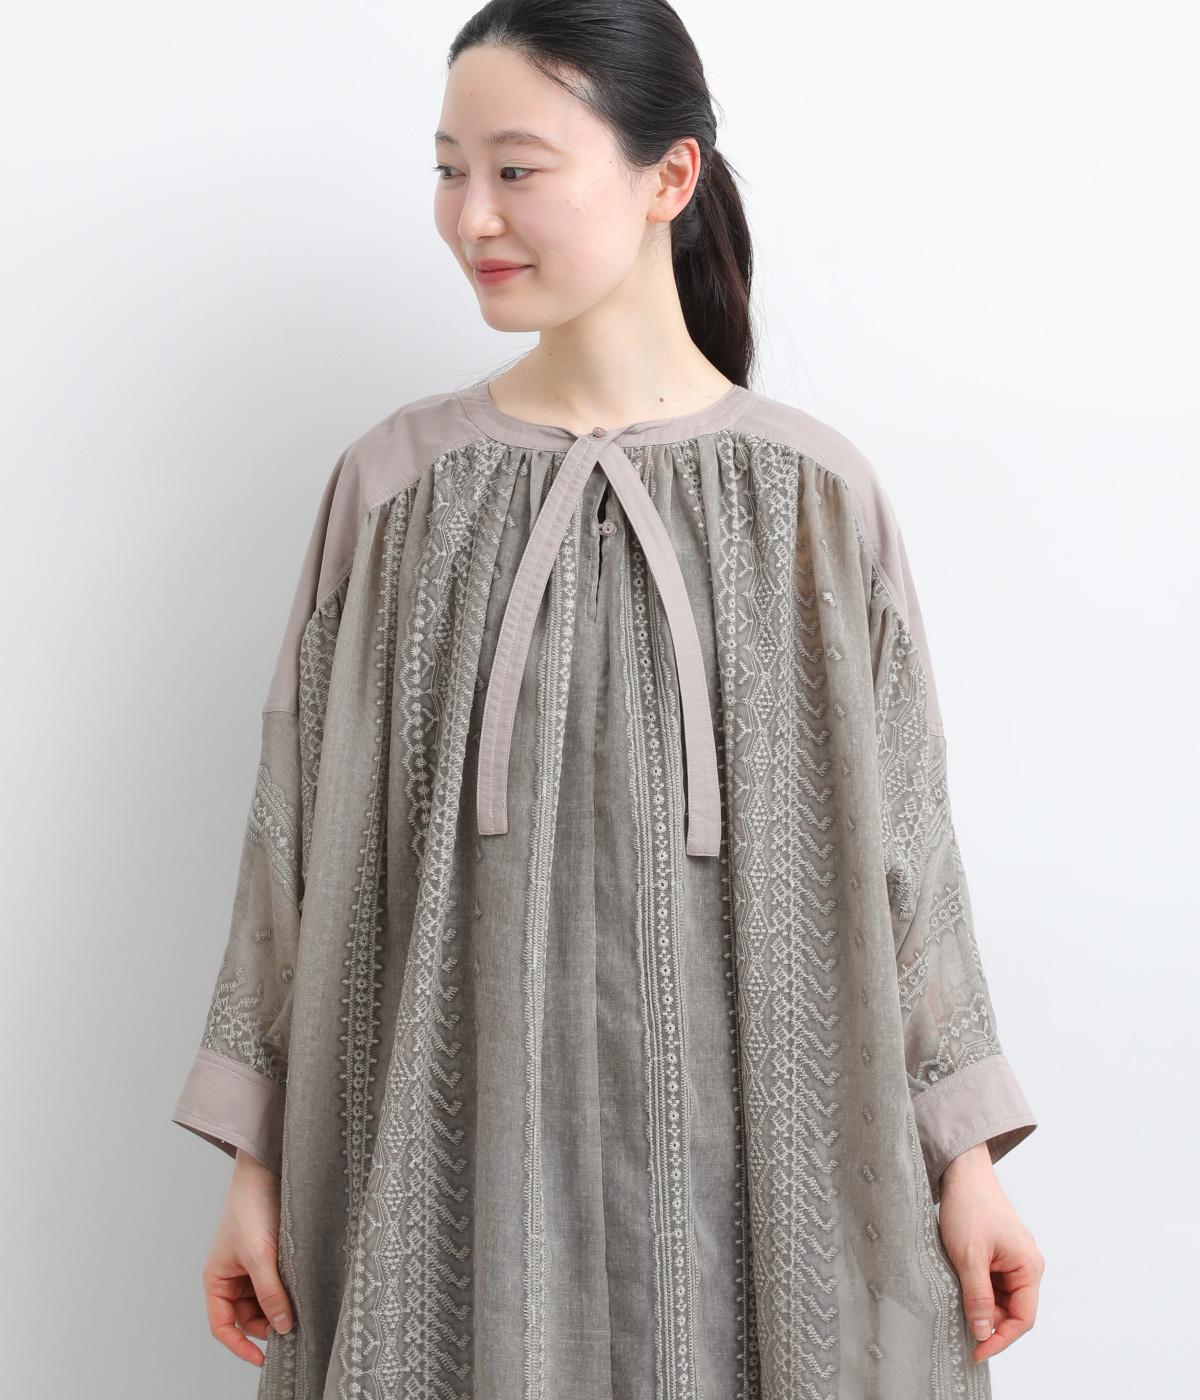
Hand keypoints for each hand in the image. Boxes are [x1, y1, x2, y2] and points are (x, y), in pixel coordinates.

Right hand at [201, 1148, 292, 1366]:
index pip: (223, 1326)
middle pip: (248, 1317)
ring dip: (281, 1305)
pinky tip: (302, 1288)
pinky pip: (277, 1282)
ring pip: (265, 1301)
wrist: (266, 1170)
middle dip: (268, 1323)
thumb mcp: (260, 1256)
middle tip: (294, 1327)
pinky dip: (288, 1289)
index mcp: (216, 1280)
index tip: (262, 1360)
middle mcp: (232, 1277)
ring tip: (300, 1304)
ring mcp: (251, 1267)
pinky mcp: (270, 1255)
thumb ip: (270, 1293)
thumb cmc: (251, 1208)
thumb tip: (283, 1327)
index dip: (239, 1346)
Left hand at [937, 1143, 1043, 1363]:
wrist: (962, 1170)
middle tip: (960, 1330)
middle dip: (989, 1323)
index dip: (1000, 1339)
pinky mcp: (998, 1252)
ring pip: (1000, 1298)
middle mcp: (1026, 1265)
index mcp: (1029, 1268)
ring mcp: (1013, 1258)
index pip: (1023, 1319)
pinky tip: (958, 1289)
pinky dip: (977, 1290)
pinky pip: (992, 1282)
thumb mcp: (969, 1256)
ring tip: (955, 1306)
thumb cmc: (969, 1206)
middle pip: (1012, 1311)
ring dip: (981, 1306)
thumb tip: (982, 1333)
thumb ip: (977, 1297)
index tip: (976, 1351)